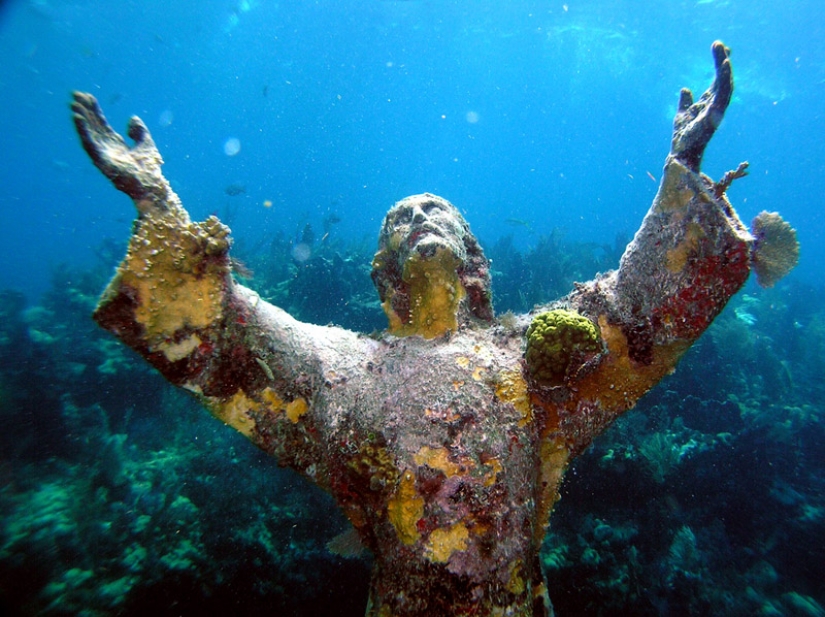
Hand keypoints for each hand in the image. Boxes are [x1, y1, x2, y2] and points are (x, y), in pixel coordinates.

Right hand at [71, 92, 167, 204]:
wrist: (152, 184)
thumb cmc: (150, 168)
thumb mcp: (146, 143)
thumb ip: (139, 130)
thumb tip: (132, 118)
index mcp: (115, 144)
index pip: (101, 123)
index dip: (94, 110)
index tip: (88, 96)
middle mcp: (106, 148)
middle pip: (92, 126)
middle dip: (84, 111)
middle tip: (75, 94)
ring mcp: (102, 155)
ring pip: (88, 133)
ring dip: (81, 119)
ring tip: (74, 105)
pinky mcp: (100, 161)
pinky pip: (89, 144)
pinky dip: (83, 131)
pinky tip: (78, 118)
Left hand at [670, 41, 732, 171]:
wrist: (680, 154)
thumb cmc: (683, 137)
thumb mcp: (682, 114)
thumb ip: (685, 102)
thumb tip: (685, 88)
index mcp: (709, 103)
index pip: (716, 80)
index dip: (719, 65)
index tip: (719, 47)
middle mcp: (715, 105)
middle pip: (722, 79)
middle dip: (722, 61)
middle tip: (719, 43)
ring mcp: (717, 110)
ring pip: (725, 84)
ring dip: (724, 67)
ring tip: (723, 50)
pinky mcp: (715, 114)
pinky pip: (724, 94)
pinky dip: (725, 79)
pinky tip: (724, 65)